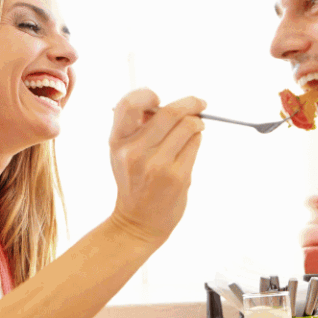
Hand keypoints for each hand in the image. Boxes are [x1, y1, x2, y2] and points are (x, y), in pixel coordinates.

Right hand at [109, 88, 205, 245]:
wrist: (137, 222)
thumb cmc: (134, 182)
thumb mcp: (123, 153)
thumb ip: (137, 127)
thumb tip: (162, 103)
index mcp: (118, 142)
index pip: (130, 104)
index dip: (148, 95)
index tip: (159, 97)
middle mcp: (135, 152)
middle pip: (170, 113)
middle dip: (190, 103)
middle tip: (199, 103)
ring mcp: (157, 165)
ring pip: (188, 126)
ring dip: (196, 123)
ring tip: (195, 128)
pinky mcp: (177, 176)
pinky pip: (195, 144)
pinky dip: (197, 139)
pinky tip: (191, 145)